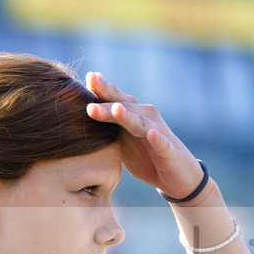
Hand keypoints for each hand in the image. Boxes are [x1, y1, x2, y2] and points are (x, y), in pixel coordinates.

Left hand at [85, 72, 205, 200]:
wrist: (176, 177)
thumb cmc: (145, 157)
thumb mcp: (121, 142)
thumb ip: (105, 128)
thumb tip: (77, 116)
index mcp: (132, 115)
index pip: (114, 99)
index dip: (102, 88)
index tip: (88, 76)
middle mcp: (146, 118)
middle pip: (124, 106)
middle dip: (107, 99)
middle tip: (91, 88)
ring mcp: (158, 133)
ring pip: (140, 123)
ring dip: (128, 116)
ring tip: (116, 110)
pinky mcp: (169, 151)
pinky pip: (162, 144)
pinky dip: (157, 139)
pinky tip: (151, 134)